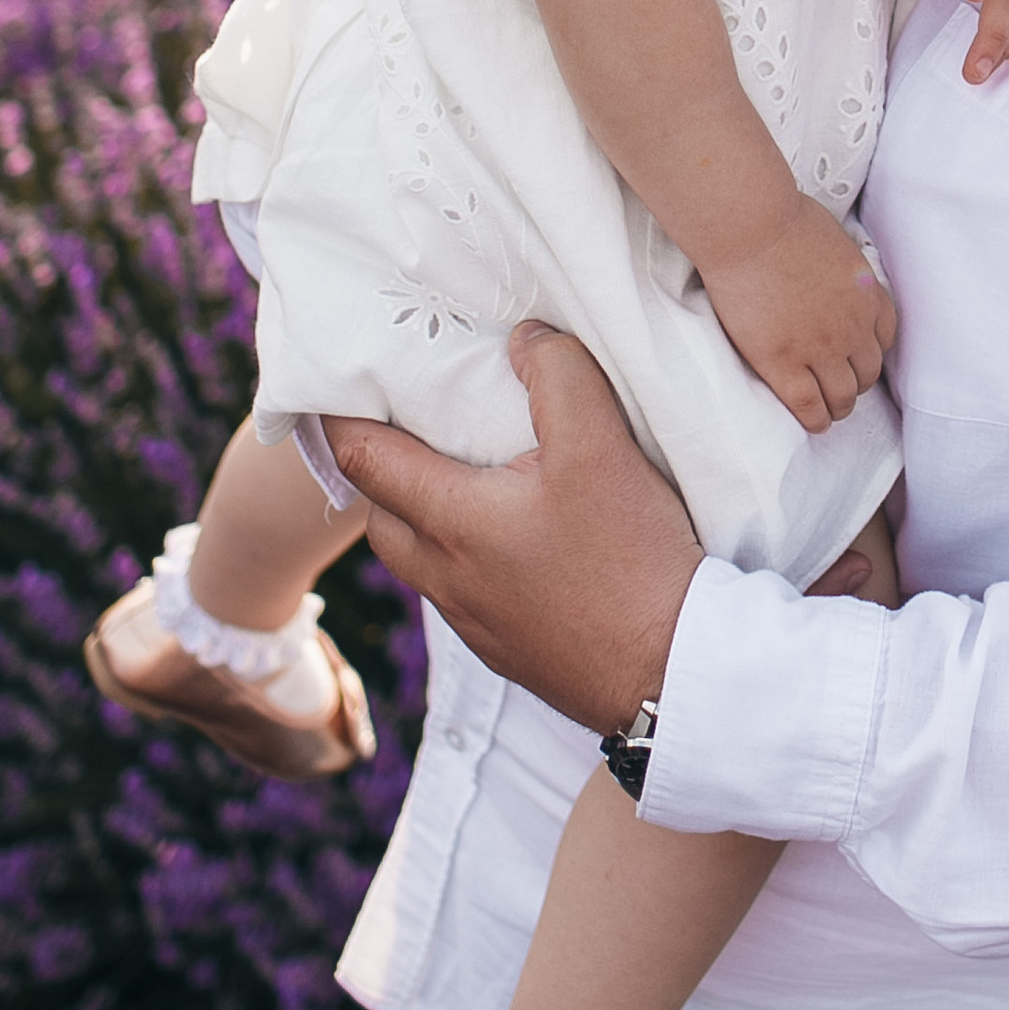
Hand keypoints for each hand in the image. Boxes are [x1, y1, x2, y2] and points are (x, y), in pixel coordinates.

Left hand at [323, 325, 700, 735]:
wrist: (670, 672)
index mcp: (451, 522)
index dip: (338, 416)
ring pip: (419, 559)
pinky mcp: (507, 650)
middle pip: (380, 515)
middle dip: (381, 467)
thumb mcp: (602, 445)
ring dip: (422, 514)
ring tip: (467, 477)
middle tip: (412, 424)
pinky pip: (459, 593)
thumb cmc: (631, 559)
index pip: (362, 459)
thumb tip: (525, 337)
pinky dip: (463, 555)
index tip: (339, 380)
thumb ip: (559, 375)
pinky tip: (515, 539)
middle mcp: (446, 578)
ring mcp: (475, 622)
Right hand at [698, 197, 897, 431]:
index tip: (858, 355)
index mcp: (867, 293)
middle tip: (841, 384)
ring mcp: (820, 349)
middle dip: (857, 381)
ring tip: (829, 410)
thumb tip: (831, 268)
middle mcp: (852, 326)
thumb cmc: (783, 219)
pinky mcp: (784, 364)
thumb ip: (839, 265)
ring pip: (843, 396)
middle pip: (868, 371)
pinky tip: (813, 422)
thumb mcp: (833, 238)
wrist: (751, 228)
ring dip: (839, 405)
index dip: (871, 350)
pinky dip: (815, 419)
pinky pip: (808, 406)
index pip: (885, 336)